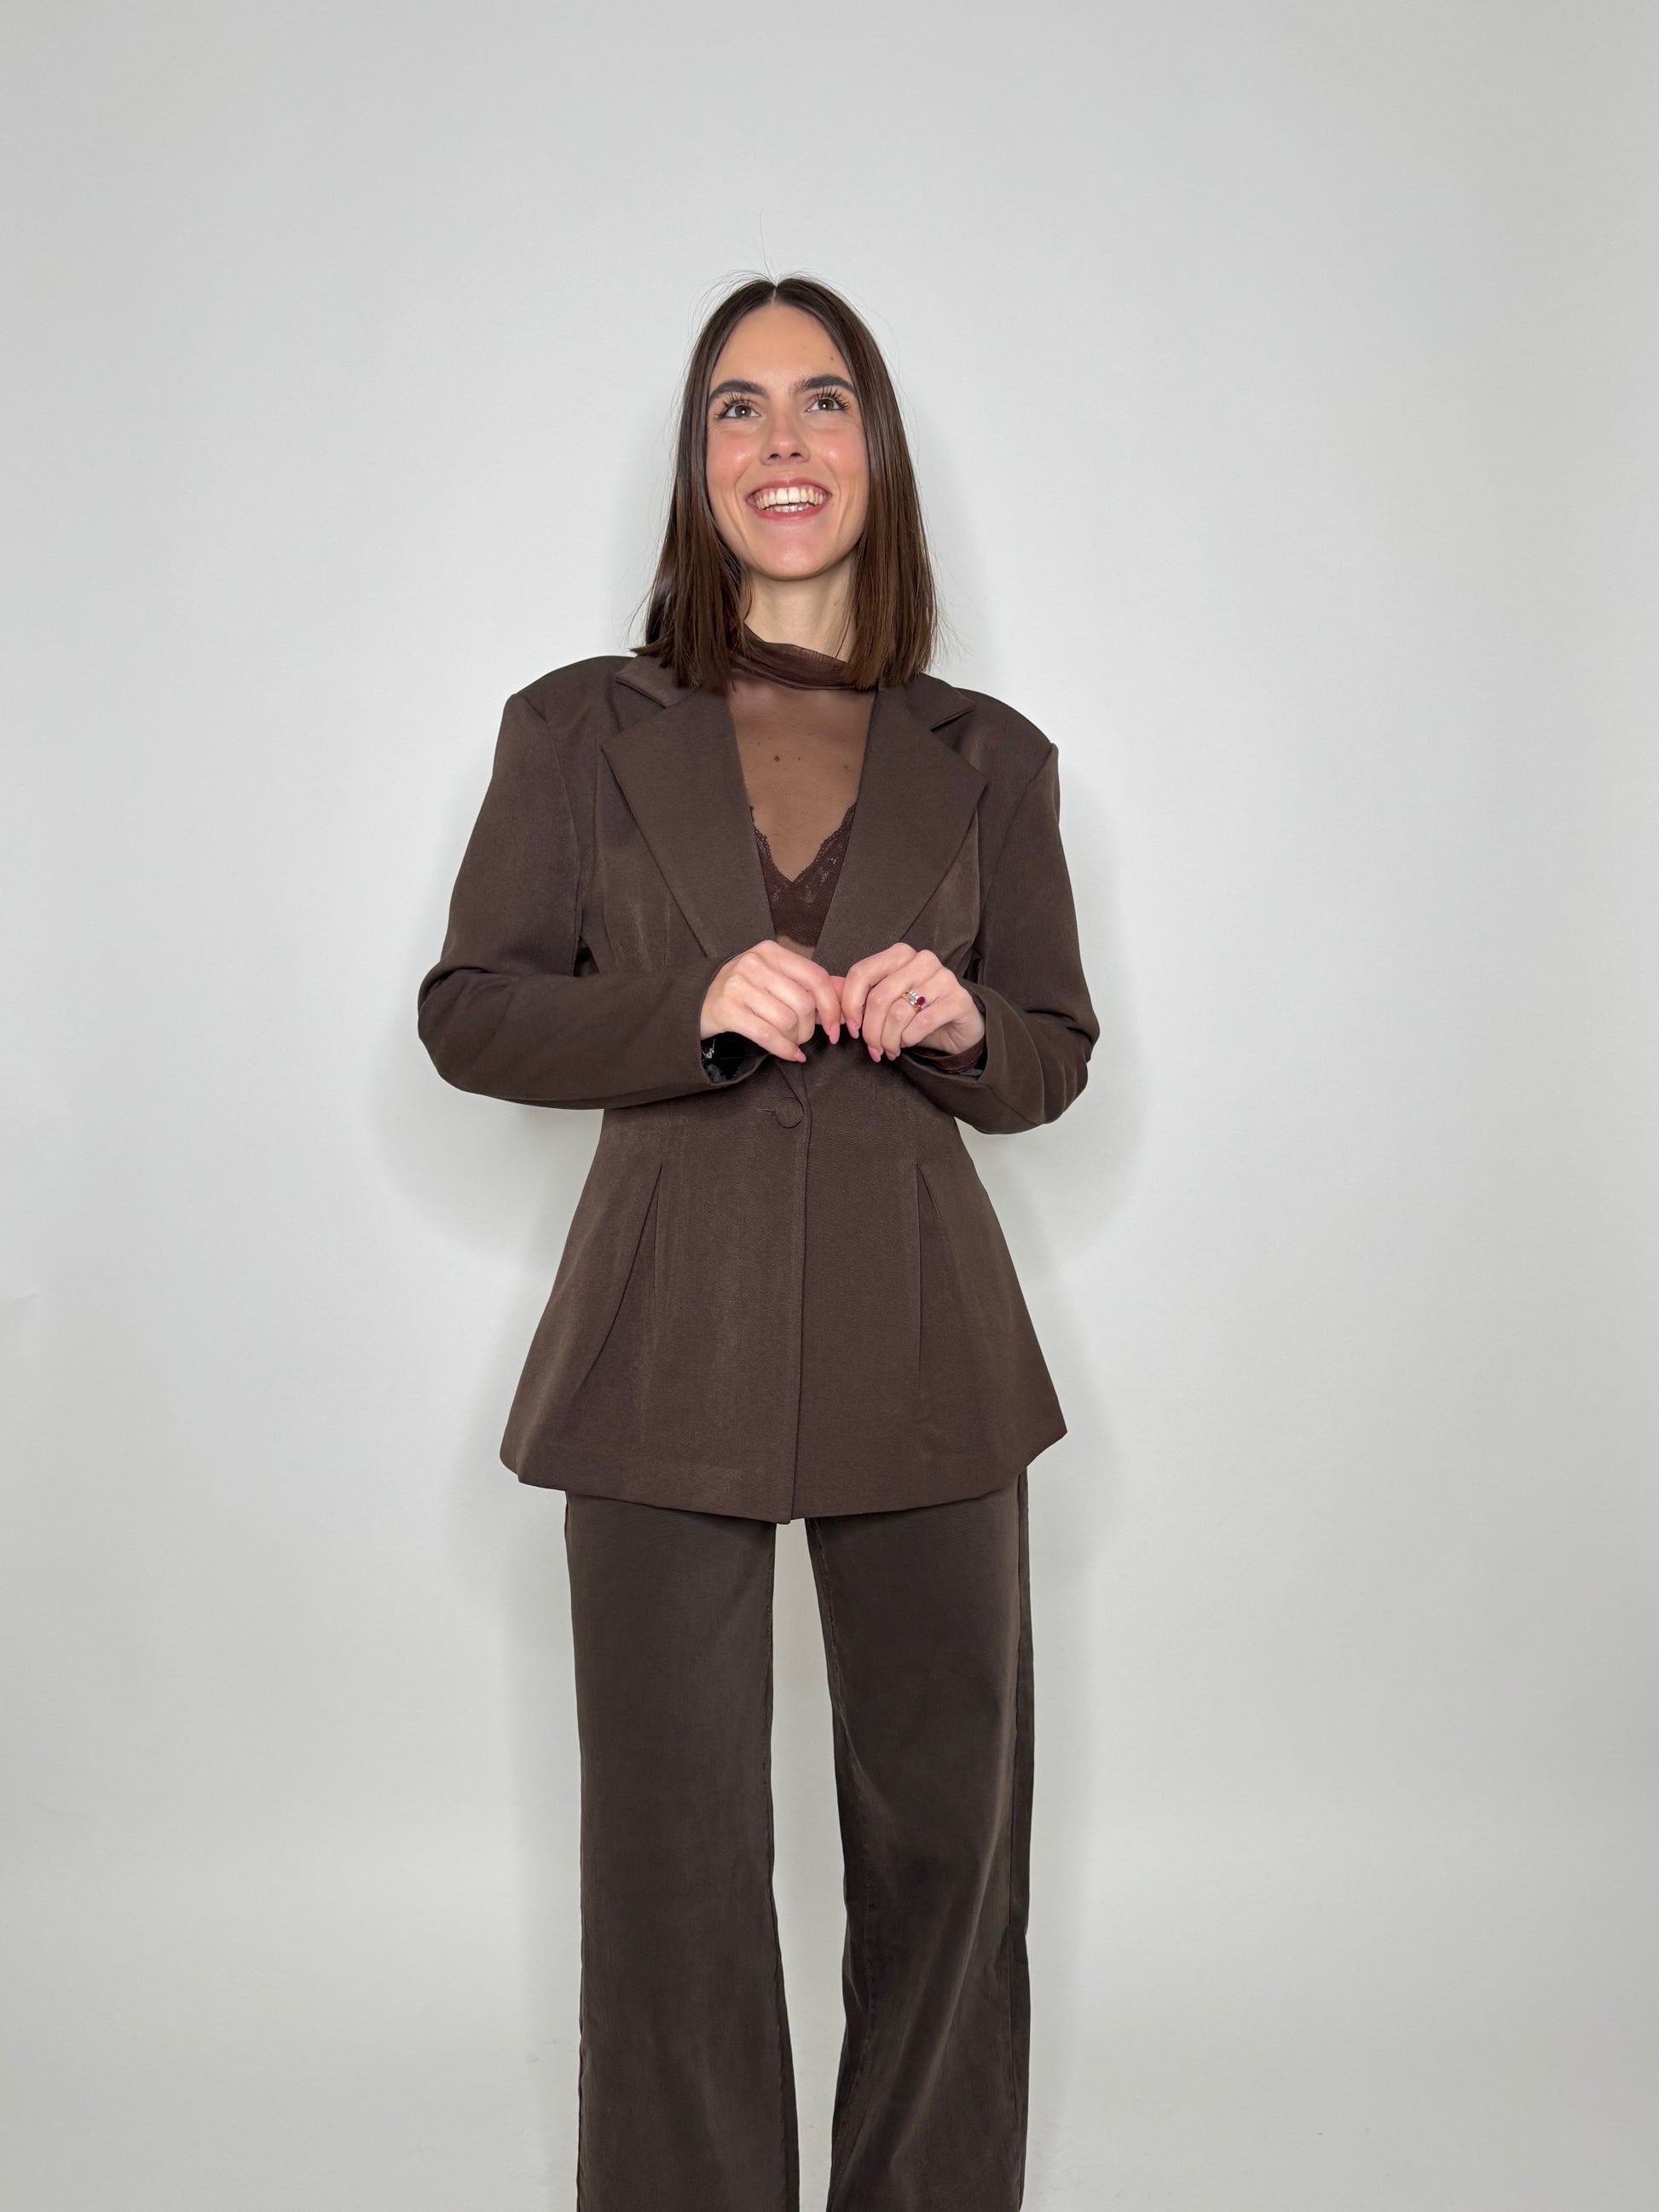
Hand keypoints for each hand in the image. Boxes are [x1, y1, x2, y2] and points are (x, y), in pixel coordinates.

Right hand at [701, 939, 843, 1063]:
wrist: (699, 999)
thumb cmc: (745, 989)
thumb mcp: (776, 977)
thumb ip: (812, 984)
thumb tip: (847, 990)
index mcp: (771, 952)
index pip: (816, 977)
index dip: (832, 1006)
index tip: (836, 1026)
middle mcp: (754, 964)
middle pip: (804, 1002)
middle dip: (811, 1028)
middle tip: (805, 1036)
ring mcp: (738, 986)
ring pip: (787, 1020)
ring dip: (796, 1039)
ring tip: (792, 1042)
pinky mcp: (727, 1010)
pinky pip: (768, 1035)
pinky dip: (785, 1050)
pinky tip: (790, 1055)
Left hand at [839, 943, 985, 1062]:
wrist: (958, 1026)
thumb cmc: (917, 1012)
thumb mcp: (886, 1002)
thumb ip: (858, 997)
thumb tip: (828, 1000)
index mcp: (899, 954)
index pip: (861, 973)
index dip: (850, 1005)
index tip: (850, 1028)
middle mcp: (922, 960)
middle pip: (879, 997)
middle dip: (870, 1031)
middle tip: (873, 1048)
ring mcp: (943, 977)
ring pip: (898, 1013)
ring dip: (888, 1039)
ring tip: (889, 1050)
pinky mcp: (959, 998)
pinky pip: (921, 1022)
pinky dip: (908, 1039)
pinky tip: (907, 1044)